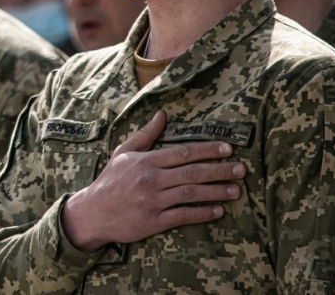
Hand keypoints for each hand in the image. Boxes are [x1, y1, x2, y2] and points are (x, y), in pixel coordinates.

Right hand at [61, 110, 246, 250]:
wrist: (93, 212)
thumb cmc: (110, 180)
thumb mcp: (123, 152)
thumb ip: (145, 134)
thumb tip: (163, 114)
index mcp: (146, 161)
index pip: (182, 152)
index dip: (206, 150)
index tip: (227, 148)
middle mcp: (151, 179)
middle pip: (191, 172)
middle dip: (219, 170)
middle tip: (241, 169)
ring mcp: (153, 201)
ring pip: (190, 194)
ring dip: (216, 192)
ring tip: (236, 190)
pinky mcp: (153, 221)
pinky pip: (183, 215)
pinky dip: (201, 213)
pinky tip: (218, 211)